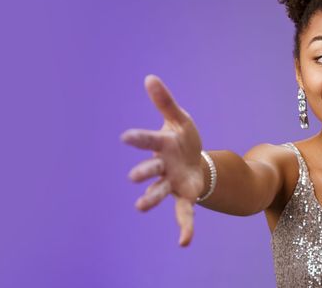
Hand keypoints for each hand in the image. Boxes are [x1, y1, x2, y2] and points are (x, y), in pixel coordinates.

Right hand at [120, 74, 204, 246]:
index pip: (148, 141)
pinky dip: (185, 228)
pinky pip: (183, 214)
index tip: (125, 138)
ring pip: (159, 191)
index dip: (138, 139)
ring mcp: (171, 183)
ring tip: (140, 206)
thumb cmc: (183, 139)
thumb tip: (150, 78)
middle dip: (143, 172)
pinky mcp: (184, 196)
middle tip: (133, 177)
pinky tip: (184, 243)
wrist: (196, 160)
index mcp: (161, 145)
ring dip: (150, 199)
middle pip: (151, 169)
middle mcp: (162, 166)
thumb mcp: (180, 119)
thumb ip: (165, 102)